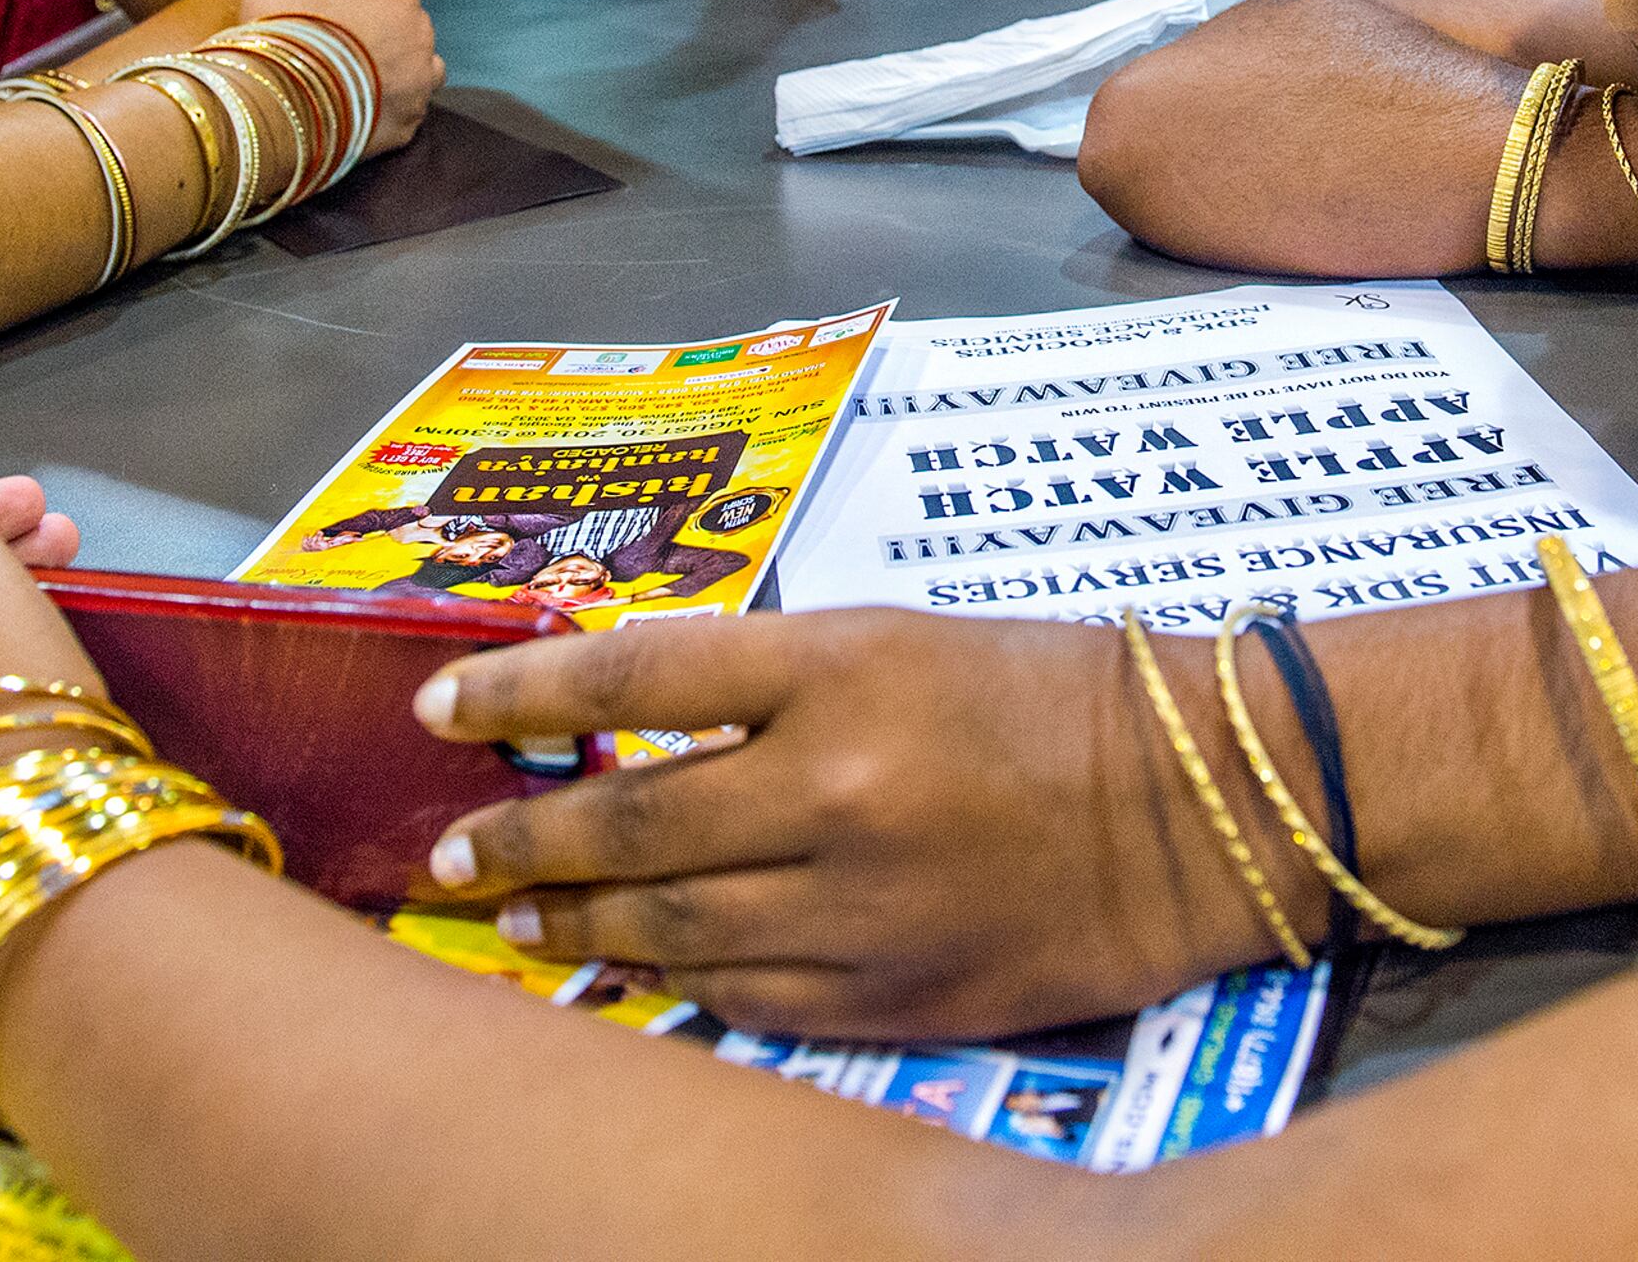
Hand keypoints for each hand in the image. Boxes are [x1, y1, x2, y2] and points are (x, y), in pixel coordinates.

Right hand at [239, 0, 438, 156]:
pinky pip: (404, 107)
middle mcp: (422, 30)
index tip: (323, 6)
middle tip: (331, 42)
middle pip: (402, 22)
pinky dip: (385, 104)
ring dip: (391, 66)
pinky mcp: (408, 122)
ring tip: (349, 73)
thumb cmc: (288, 19)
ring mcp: (419, 80)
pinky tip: (356, 103)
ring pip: (414, 65)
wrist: (280, 97)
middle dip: (376, 28)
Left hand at [414, 608, 1241, 1040]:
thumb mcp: (901, 641)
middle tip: (448, 856)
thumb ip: (766, 683)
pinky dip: (673, 979)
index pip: (633, 674)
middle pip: (628, 816)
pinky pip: (744, 996)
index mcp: (842, 665)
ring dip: (574, 921)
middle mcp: (837, 784)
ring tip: (514, 919)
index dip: (519, 694)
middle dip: (520, 840)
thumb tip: (624, 723)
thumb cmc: (1047, 698)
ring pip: (668, 920)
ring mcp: (863, 900)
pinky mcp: (894, 992)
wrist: (1198, 804)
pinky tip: (631, 967)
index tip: (439, 710)